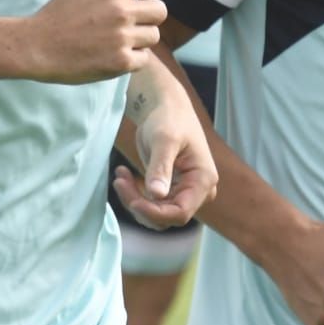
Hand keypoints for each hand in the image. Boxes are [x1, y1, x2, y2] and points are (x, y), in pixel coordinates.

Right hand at [23, 0, 168, 83]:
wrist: (37, 46)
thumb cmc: (57, 13)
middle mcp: (122, 10)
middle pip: (160, 11)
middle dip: (149, 16)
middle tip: (132, 22)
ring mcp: (122, 37)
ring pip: (153, 36)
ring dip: (141, 38)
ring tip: (120, 40)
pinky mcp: (120, 62)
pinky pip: (143, 58)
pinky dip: (133, 59)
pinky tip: (115, 55)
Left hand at [114, 80, 218, 229]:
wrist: (166, 108)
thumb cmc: (168, 119)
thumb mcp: (163, 140)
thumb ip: (160, 168)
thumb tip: (157, 195)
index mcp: (204, 180)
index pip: (180, 212)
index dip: (154, 213)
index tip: (132, 201)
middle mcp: (199, 191)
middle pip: (167, 216)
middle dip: (140, 203)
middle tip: (119, 181)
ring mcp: (185, 192)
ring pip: (157, 214)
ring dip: (135, 200)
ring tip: (120, 176)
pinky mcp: (171, 190)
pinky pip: (152, 205)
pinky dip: (135, 194)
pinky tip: (123, 174)